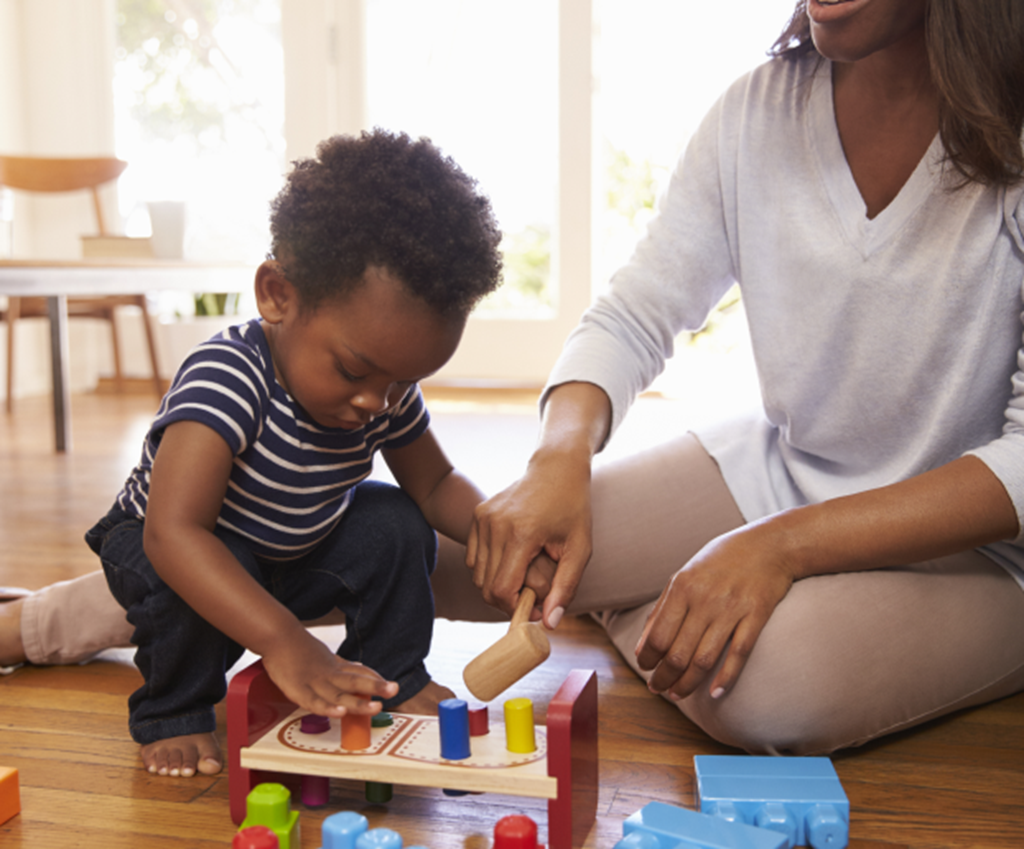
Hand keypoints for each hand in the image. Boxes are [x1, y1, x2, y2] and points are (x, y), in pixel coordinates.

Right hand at [261, 630, 398, 716]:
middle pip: (354, 681)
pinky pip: (314, 702)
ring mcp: (315, 683)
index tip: (391, 686)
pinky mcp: (298, 690)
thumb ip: (341, 666)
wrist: (277, 636)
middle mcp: (329, 674)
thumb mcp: (324, 657)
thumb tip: (359, 667)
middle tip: (394, 689)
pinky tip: (340, 713)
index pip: (359, 672)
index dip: (375, 679)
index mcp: (335, 666)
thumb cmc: (300, 648)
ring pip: (339, 695)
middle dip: (375, 687)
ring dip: (357, 703)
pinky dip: (327, 708)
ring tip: (375, 707)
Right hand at [466, 449, 592, 626]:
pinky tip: (512, 561)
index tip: (536, 609)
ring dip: (498, 585)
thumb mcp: (580, 549)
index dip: (517, 609)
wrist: (556, 468)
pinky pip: (474, 559)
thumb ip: (565, 587)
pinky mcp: (477, 515)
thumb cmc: (573, 508)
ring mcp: (482, 518)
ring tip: (524, 577)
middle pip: (487, 587)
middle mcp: (495, 525)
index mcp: (521, 533)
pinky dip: (489, 569)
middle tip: (533, 597)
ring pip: (477, 576)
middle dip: (508, 600)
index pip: (502, 590)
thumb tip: (550, 623)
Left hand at [635, 521, 794, 700]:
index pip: (657, 635)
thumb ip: (664, 607)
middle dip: (663, 677)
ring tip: (678, 693)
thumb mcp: (686, 575)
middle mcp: (704, 599)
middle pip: (677, 653)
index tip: (645, 670)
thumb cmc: (722, 560)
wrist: (769, 545)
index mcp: (682, 587)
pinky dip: (726, 678)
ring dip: (687, 683)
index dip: (647, 659)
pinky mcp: (756, 616)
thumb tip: (644, 643)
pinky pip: (738, 654)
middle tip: (658, 688)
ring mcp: (731, 609)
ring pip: (704, 659)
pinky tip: (715, 693)